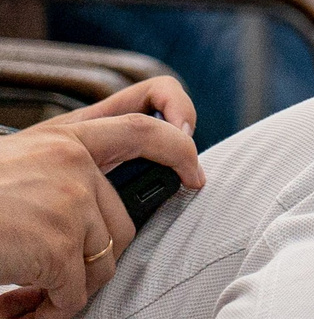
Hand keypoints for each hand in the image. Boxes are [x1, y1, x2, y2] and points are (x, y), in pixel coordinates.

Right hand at [0, 80, 203, 314]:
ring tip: (36, 293)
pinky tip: (23, 305)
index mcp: (62, 135)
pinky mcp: (57, 241)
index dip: (179, 143)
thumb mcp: (16, 164)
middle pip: (121, 220)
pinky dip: (53, 309)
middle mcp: (73, 158)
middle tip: (61, 278)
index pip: (144, 117)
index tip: (194, 173)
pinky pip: (75, 291)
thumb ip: (61, 173)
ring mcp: (68, 198)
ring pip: (103, 260)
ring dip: (73, 286)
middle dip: (96, 256)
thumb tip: (100, 218)